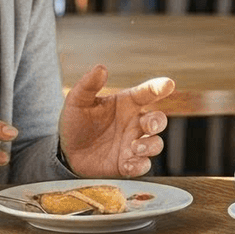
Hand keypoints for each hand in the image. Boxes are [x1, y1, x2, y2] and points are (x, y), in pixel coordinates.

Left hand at [59, 64, 174, 178]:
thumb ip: (89, 85)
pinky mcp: (126, 164)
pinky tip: (127, 164)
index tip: (168, 84)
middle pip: (158, 120)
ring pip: (155, 144)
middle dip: (158, 121)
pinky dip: (139, 165)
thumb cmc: (75, 122)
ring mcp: (132, 144)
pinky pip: (142, 166)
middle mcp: (133, 123)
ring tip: (135, 147)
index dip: (159, 87)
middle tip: (149, 125)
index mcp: (126, 104)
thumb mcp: (77, 100)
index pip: (146, 93)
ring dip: (150, 145)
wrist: (65, 152)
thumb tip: (101, 68)